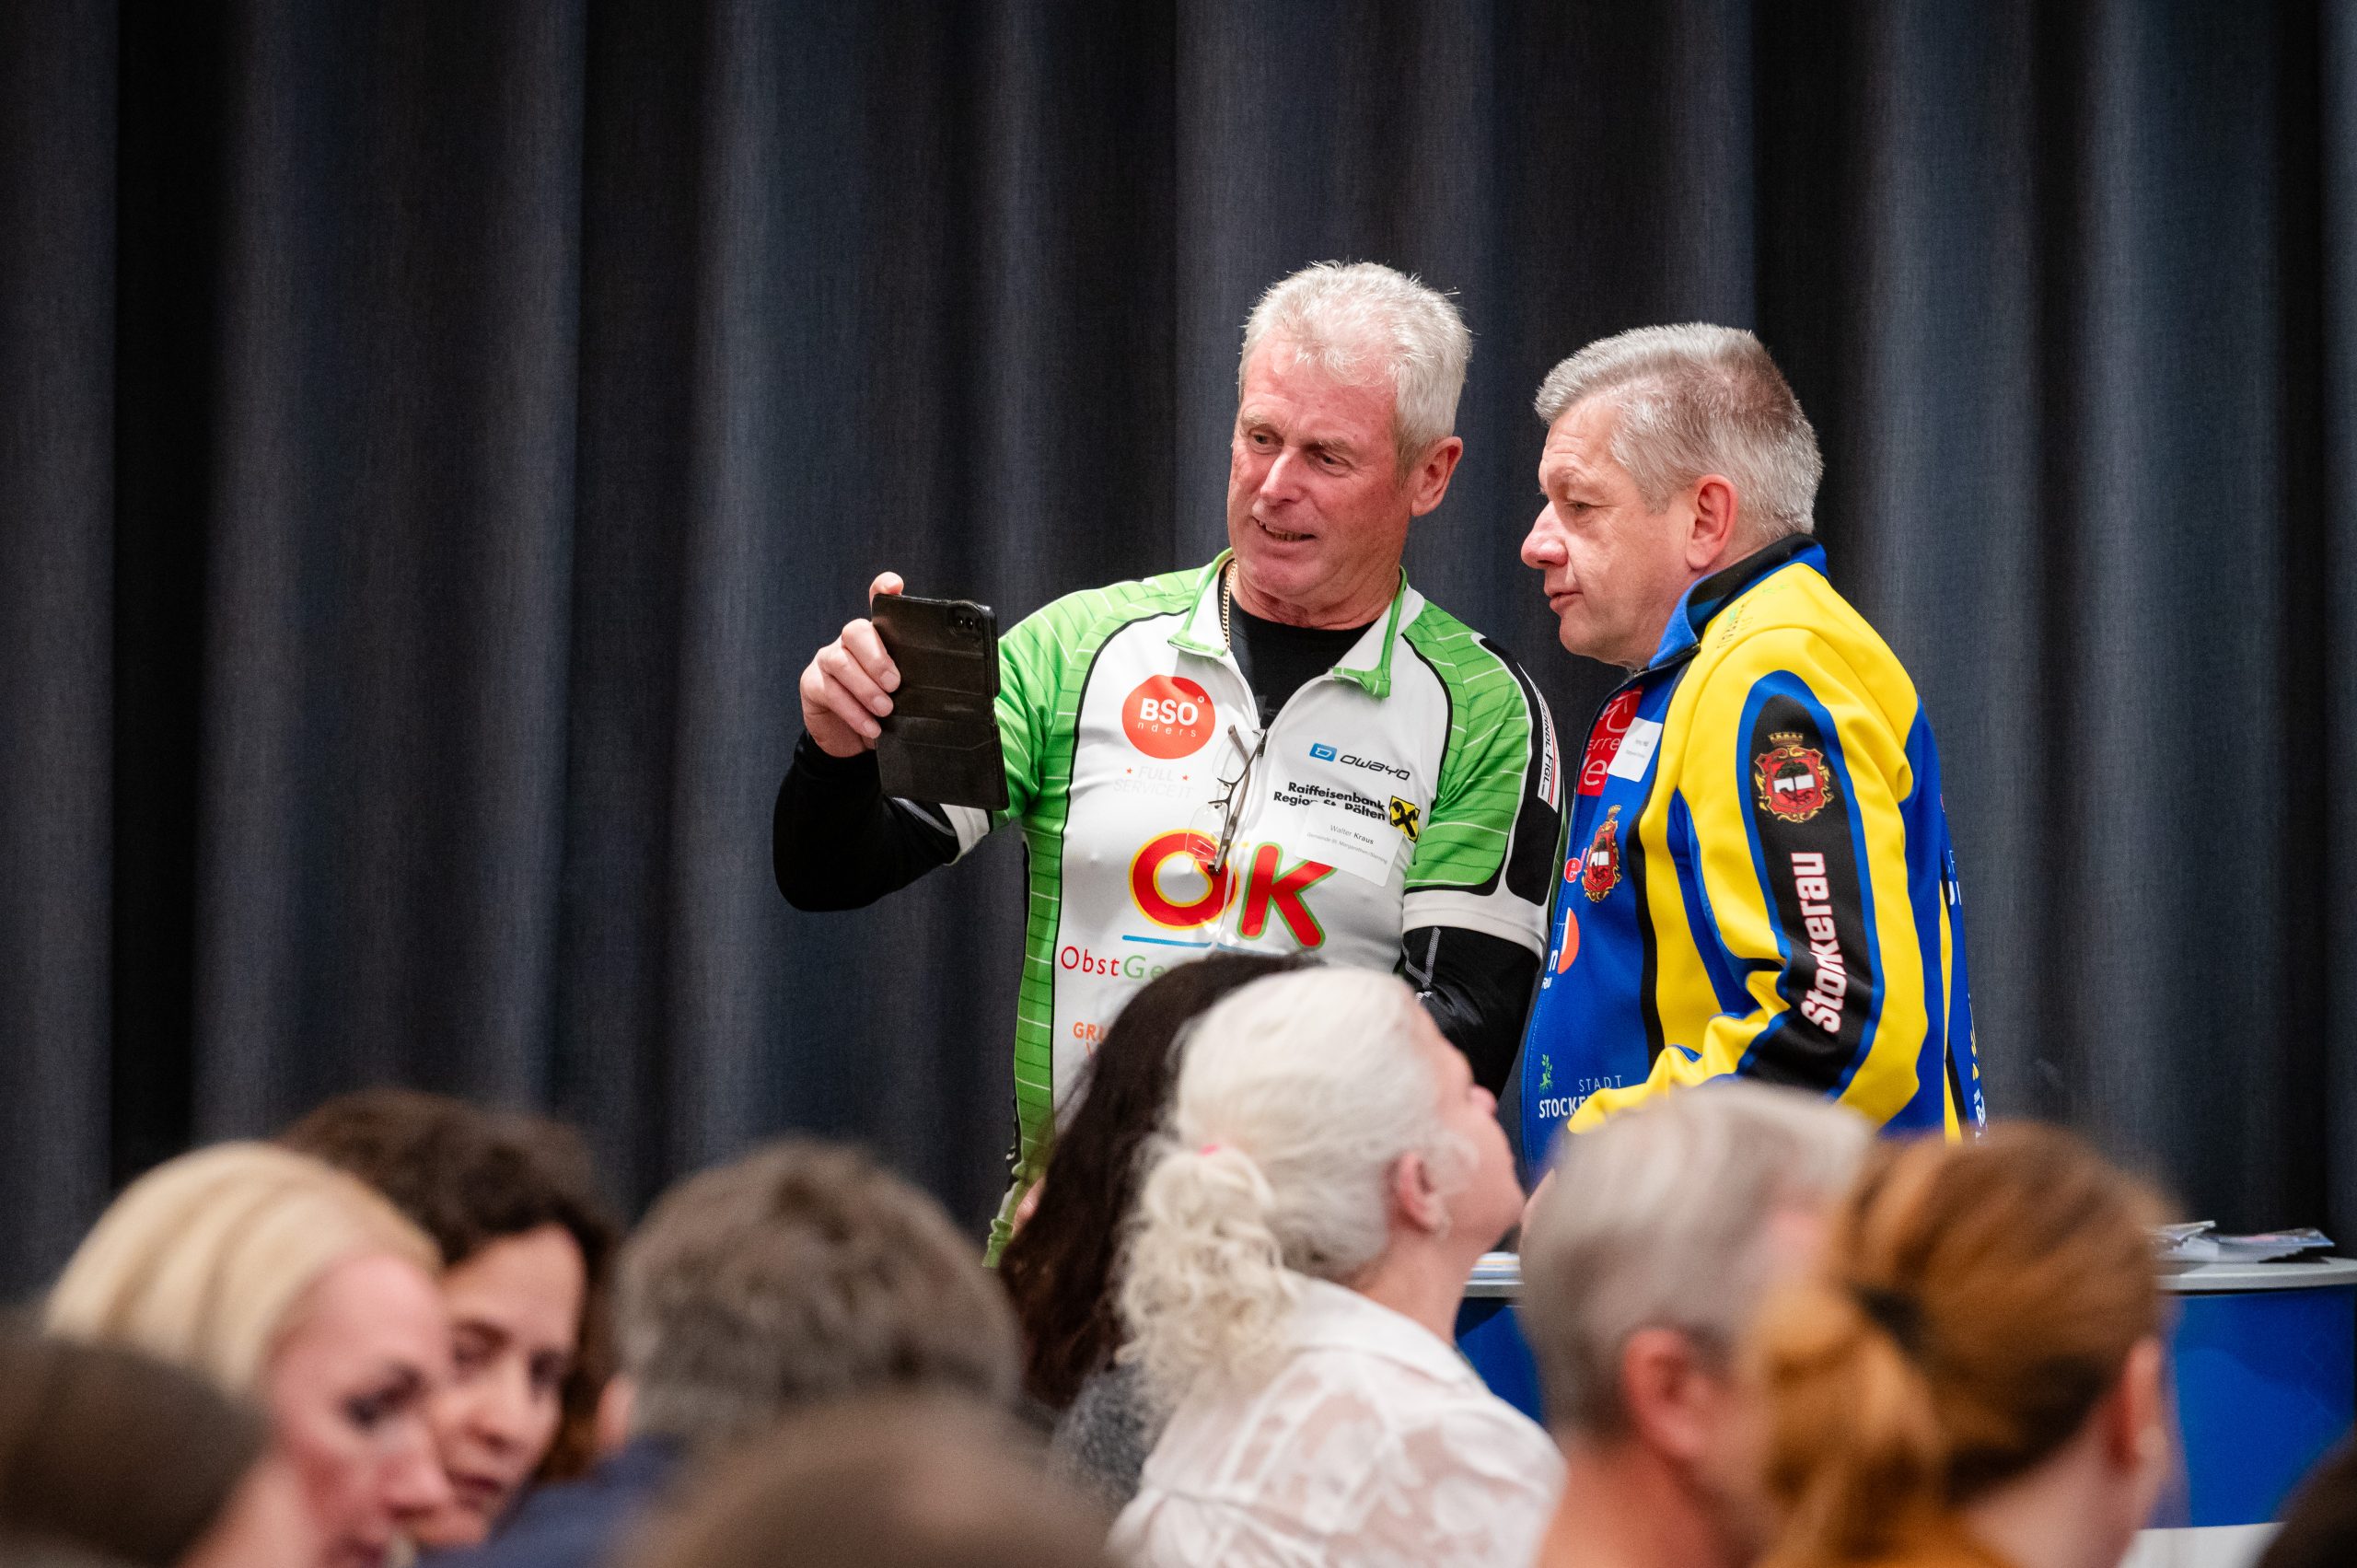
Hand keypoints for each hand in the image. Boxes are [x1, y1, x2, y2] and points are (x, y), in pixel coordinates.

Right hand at [799, 572, 904, 756]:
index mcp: (876, 639)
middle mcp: (849, 643)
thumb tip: (940, 686)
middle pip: (855, 631)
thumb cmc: (882, 712)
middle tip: (895, 684)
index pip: (877, 604)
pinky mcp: (812, 683)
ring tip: (885, 710)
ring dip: (865, 688)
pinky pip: (829, 690)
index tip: (894, 584)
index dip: (882, 589)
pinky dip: (853, 710)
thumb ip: (914, 682)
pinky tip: (870, 726)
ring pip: (841, 661)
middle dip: (877, 658)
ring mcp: (827, 660)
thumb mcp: (903, 696)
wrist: (852, 743)